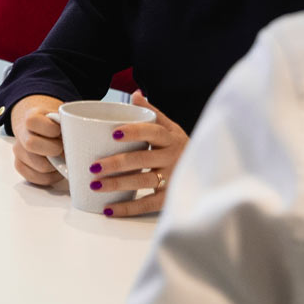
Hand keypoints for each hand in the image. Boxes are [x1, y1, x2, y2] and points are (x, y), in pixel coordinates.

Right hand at [9, 94, 64, 186]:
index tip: (61, 131)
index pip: (32, 122)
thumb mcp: (64, 117)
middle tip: (64, 148)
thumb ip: (72, 123)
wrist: (43, 129)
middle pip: (31, 144)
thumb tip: (91, 134)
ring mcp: (19, 150)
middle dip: (53, 149)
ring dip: (56, 166)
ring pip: (38, 165)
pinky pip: (36, 178)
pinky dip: (51, 177)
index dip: (49, 129)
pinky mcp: (20, 165)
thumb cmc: (58, 124)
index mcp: (31, 117)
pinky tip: (57, 169)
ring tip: (64, 160)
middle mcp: (21, 133)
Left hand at [88, 91, 188, 216]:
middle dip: (116, 163)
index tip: (114, 133)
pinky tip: (108, 209)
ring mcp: (173, 178)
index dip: (134, 132)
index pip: (152, 132)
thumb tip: (135, 94)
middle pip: (142, 159)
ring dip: (117, 184)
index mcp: (170, 137)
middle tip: (93, 166)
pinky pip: (148, 203)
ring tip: (94, 185)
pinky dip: (127, 208)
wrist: (210, 169)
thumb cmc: (179, 147)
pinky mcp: (171, 197)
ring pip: (143, 181)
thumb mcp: (170, 128)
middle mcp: (173, 157)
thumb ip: (152, 113)